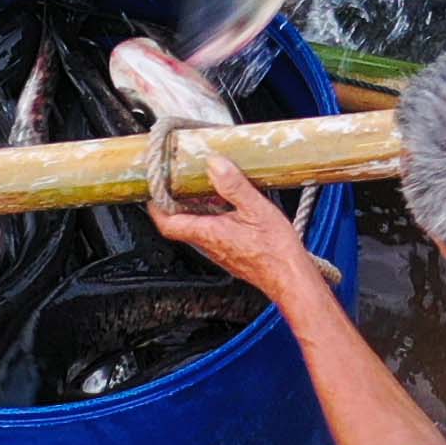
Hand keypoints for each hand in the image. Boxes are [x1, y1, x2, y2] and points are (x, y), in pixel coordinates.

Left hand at [146, 142, 321, 299]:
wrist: (291, 279)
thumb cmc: (276, 252)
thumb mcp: (256, 210)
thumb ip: (234, 186)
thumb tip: (214, 164)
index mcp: (208, 233)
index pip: (168, 223)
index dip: (156, 206)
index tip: (154, 188)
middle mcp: (210, 245)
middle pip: (182, 223)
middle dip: (178, 200)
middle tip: (180, 179)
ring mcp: (221, 251)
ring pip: (199, 227)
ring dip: (199, 207)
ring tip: (208, 186)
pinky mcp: (233, 254)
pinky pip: (215, 233)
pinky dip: (216, 216)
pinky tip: (231, 206)